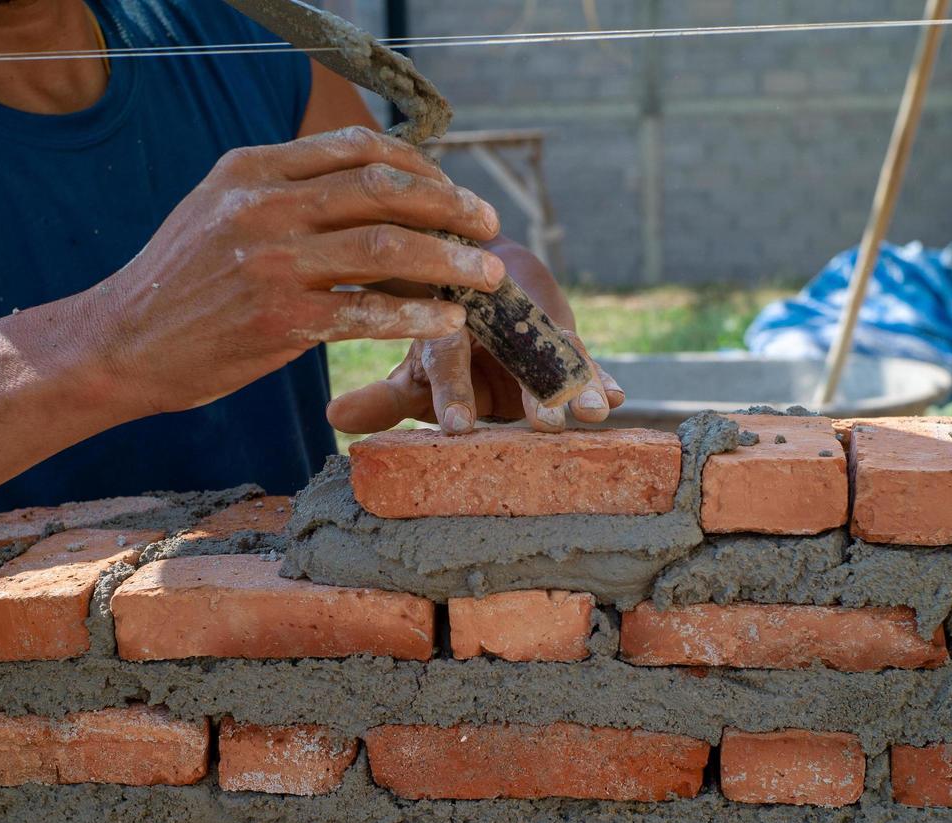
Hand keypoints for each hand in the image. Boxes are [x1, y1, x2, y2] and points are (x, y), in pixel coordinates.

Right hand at [81, 126, 504, 416]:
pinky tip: (448, 322)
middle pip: (384, 189)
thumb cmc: (178, 284)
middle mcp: (264, 205)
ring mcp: (270, 262)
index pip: (356, 149)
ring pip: (387, 246)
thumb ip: (283, 193)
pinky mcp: (277, 320)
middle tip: (490, 225)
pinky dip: (416, 314)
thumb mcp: (219, 212)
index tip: (452, 190)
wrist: (117, 343)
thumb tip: (363, 189)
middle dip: (450, 205)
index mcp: (253, 169)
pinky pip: (366, 311)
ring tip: (488, 275)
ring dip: (450, 260)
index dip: (419, 166)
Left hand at [326, 241, 625, 433]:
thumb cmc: (439, 331)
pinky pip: (579, 355)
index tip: (458, 427)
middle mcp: (491, 314)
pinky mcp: (561, 330)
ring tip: (596, 411)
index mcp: (445, 320)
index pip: (445, 356)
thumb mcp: (412, 369)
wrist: (477, 266)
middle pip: (513, 351)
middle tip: (547, 422)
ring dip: (577, 381)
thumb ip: (383, 398)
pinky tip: (618, 397)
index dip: (451, 391)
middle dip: (533, 389)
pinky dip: (597, 375)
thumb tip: (334, 419)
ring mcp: (529, 319)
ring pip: (554, 348)